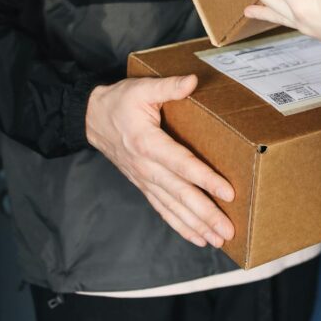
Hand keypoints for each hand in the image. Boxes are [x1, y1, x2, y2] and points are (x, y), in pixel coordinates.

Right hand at [86, 76, 235, 248]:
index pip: (182, 164)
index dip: (205, 179)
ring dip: (197, 225)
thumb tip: (192, 81)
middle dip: (206, 214)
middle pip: (180, 194)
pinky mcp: (144, 185)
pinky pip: (163, 209)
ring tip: (219, 239)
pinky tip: (198, 237)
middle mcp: (146, 167)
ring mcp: (145, 179)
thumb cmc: (119, 102)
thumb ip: (168, 87)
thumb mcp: (141, 88)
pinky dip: (180, 225)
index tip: (227, 192)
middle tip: (228, 229)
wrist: (91, 119)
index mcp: (148, 143)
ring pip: (173, 207)